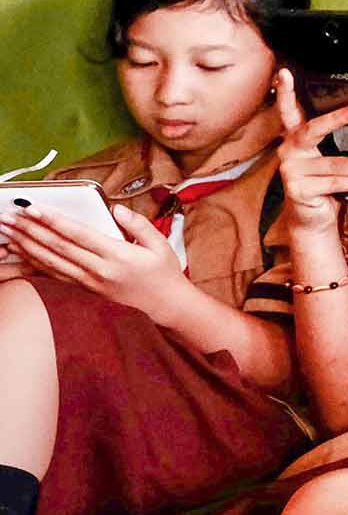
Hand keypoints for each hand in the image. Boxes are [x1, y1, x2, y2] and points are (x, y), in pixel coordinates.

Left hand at [0, 199, 189, 318]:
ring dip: (26, 246)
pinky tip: (22, 253)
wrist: (165, 306)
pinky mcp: (85, 289)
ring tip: (8, 232)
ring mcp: (89, 282)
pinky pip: (55, 275)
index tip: (33, 208)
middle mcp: (99, 270)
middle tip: (9, 217)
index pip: (78, 234)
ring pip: (51, 262)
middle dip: (30, 230)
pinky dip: (34, 263)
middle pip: (57, 247)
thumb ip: (138, 224)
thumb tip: (117, 209)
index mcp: (117, 255)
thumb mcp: (161, 245)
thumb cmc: (164, 273)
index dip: (53, 221)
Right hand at [275, 70, 347, 230]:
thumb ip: (340, 142)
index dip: (285, 92)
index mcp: (297, 137)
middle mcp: (289, 149)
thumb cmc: (326, 185)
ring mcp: (291, 169)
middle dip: (335, 119)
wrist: (313, 219)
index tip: (285, 73)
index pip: (289, 111)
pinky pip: (336, 182)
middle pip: (313, 129)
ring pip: (336, 164)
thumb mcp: (331, 159)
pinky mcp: (298, 189)